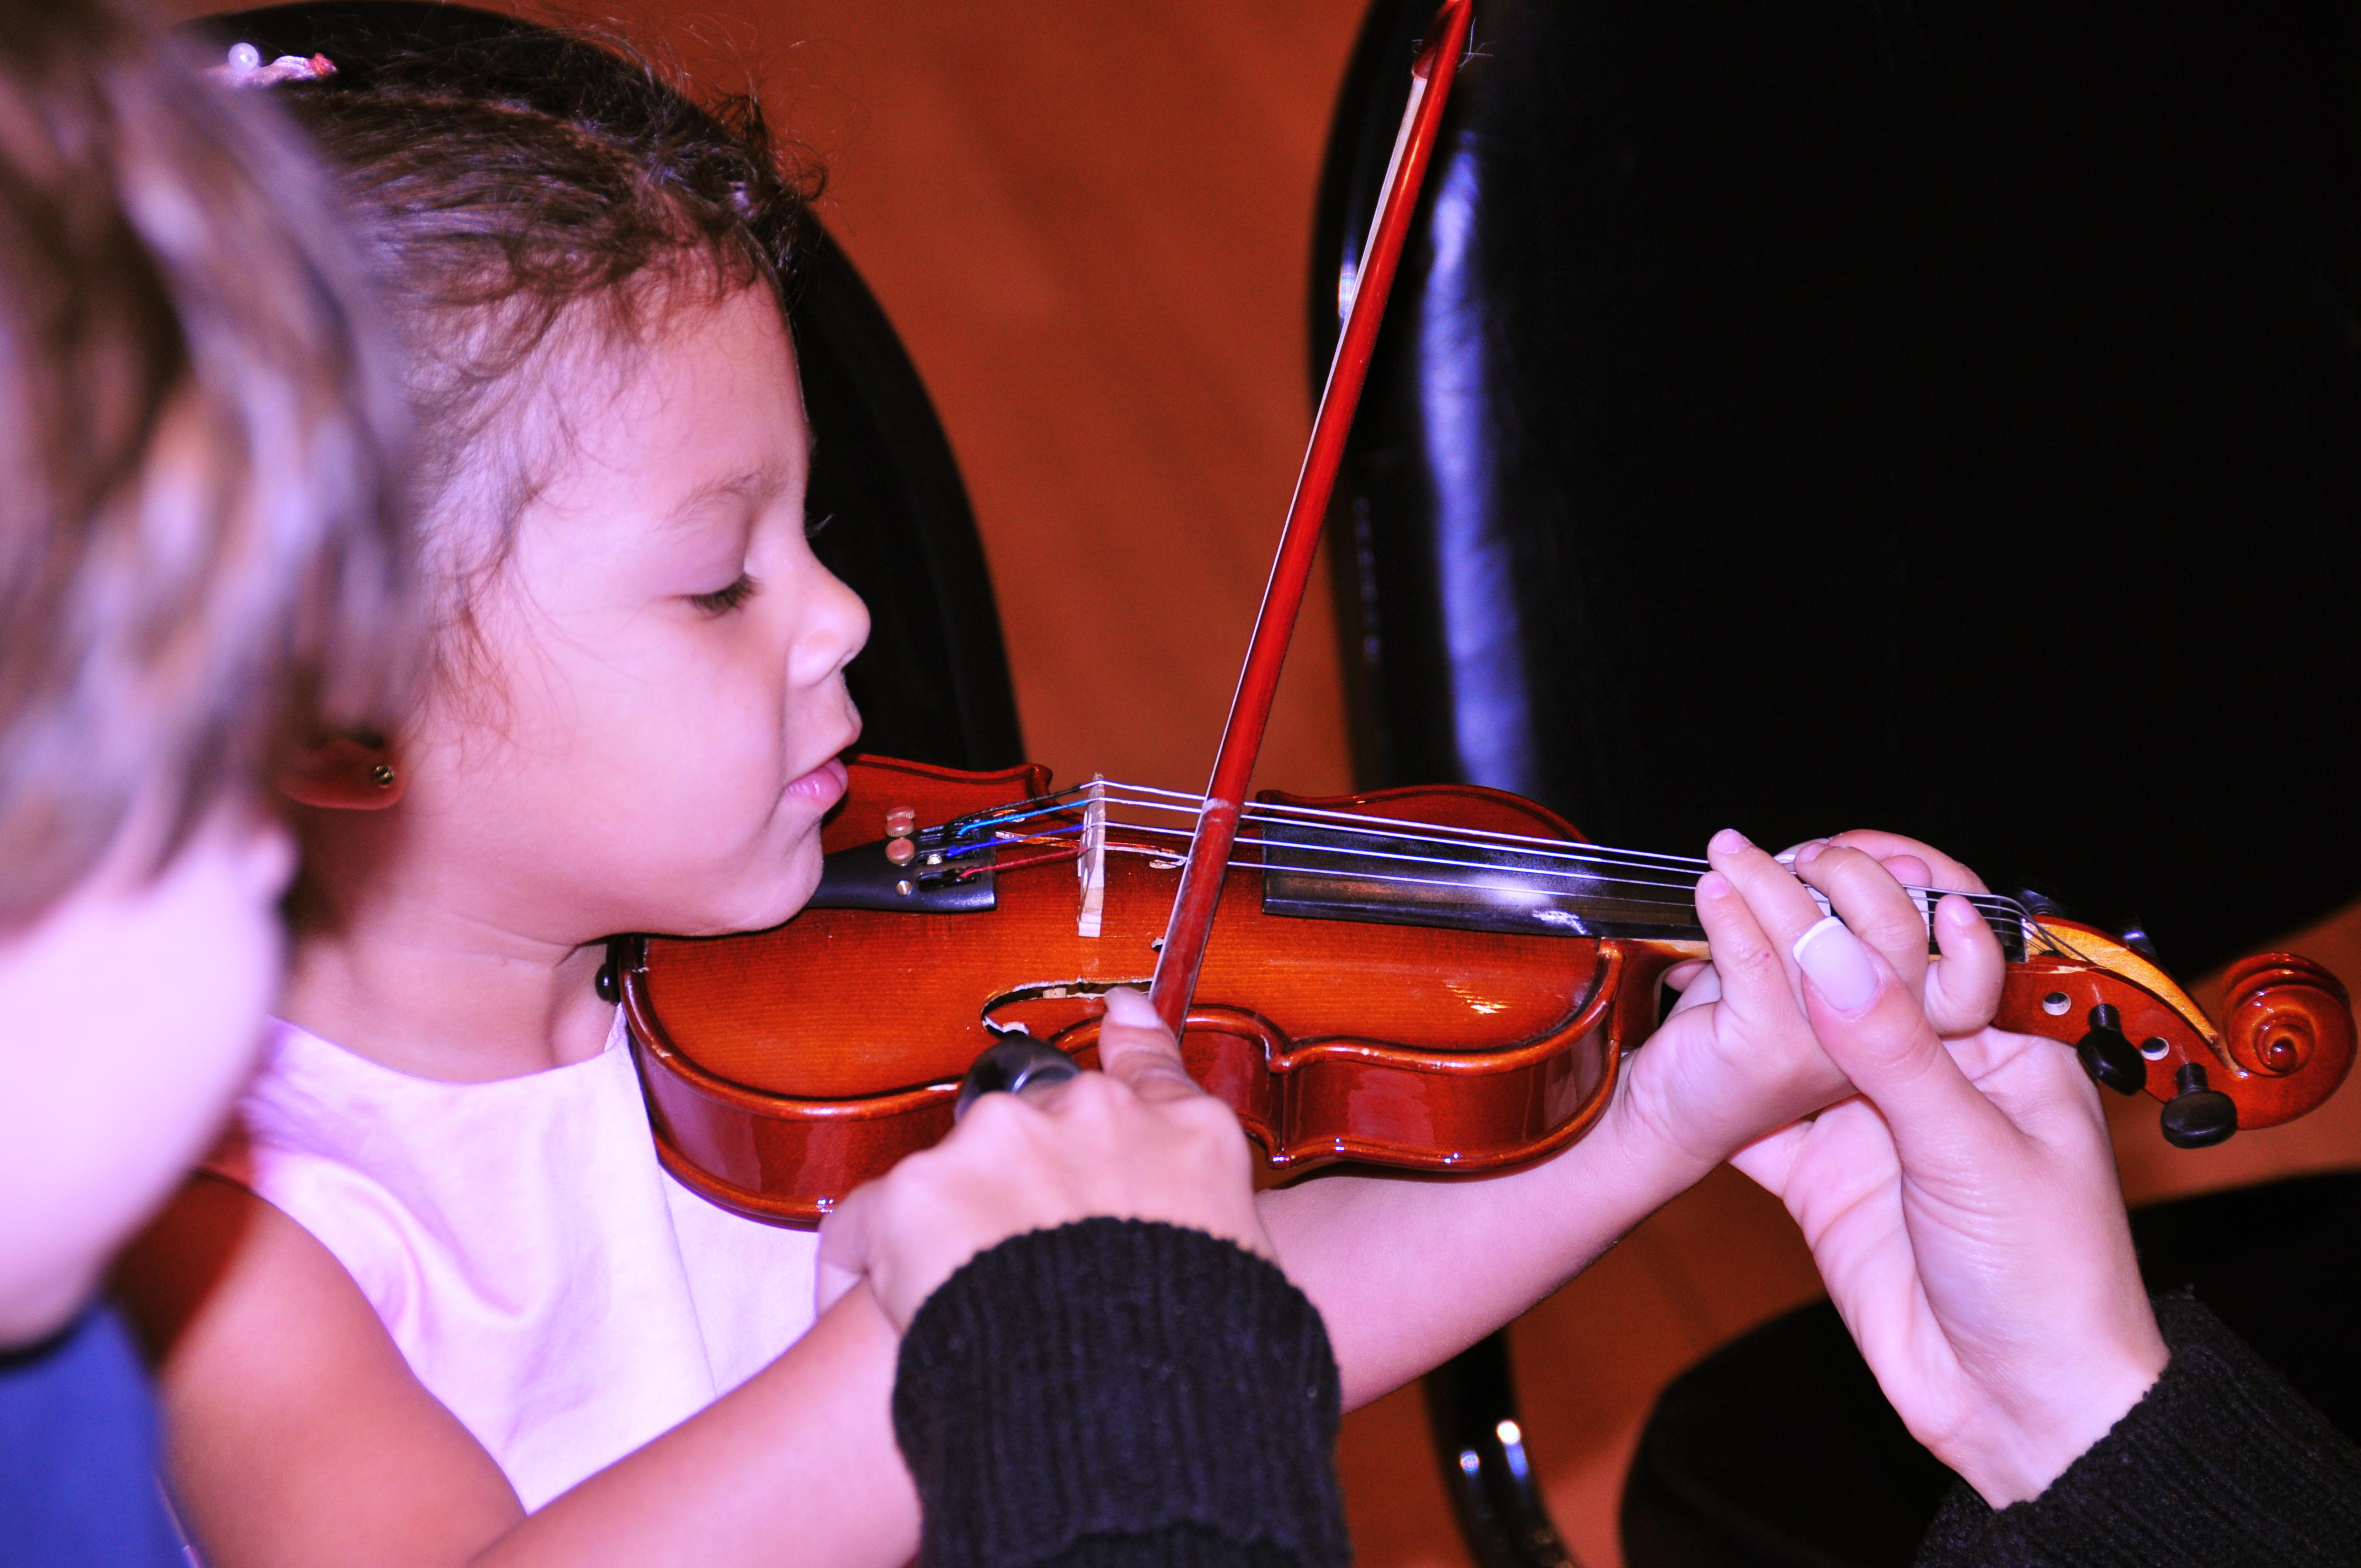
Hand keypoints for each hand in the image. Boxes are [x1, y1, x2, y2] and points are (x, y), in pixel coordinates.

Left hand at [815, 988, 1274, 1332]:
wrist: (1127, 1406)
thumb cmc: (1199, 1360)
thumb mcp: (1246, 1271)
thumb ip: (1210, 1217)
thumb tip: (1199, 1218)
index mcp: (1186, 1133)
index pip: (1149, 1068)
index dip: (1129, 1042)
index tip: (1119, 1019)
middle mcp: (1095, 1114)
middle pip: (1037, 1133)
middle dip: (1022, 1190)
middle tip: (1022, 1272)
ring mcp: (1005, 1141)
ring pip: (955, 1174)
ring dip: (952, 1225)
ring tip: (965, 1310)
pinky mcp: (919, 1189)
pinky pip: (866, 1224)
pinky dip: (867, 1264)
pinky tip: (888, 1312)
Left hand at [1614, 829, 1997, 1173]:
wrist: (1672, 1109)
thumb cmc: (1738, 1025)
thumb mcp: (1800, 965)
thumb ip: (1834, 914)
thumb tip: (1866, 854)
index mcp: (1904, 1017)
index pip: (1968, 960)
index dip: (1944, 894)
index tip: (1897, 859)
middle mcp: (1878, 1040)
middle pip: (1899, 933)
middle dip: (1852, 870)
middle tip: (1805, 854)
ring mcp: (1823, 1049)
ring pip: (1817, 937)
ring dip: (1767, 877)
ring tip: (1730, 853)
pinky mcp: (1762, 1050)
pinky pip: (1752, 958)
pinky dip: (1728, 911)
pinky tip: (1710, 889)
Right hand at [1729, 854, 2167, 1505]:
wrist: (2018, 1413)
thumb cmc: (2051, 1283)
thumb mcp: (1974, 1151)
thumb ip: (1894, 1049)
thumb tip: (1828, 947)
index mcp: (2005, 1044)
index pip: (1944, 931)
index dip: (1883, 881)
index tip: (1816, 852)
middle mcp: (1937, 1068)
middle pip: (1858, 969)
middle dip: (1799, 919)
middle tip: (1739, 873)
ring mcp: (1873, 1120)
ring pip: (1799, 1029)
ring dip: (1750, 983)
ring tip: (1698, 925)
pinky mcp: (1820, 1175)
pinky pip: (1754, 1113)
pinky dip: (1713, 1078)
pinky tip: (1677, 1036)